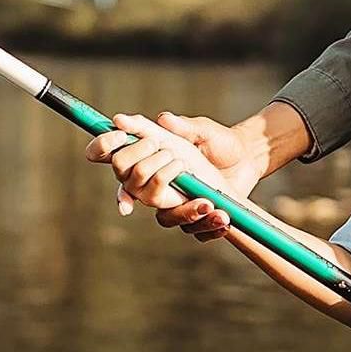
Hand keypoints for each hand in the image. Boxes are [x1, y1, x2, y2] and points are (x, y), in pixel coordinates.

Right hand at [88, 112, 259, 239]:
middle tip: (178, 160)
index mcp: (151, 157)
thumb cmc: (220, 142)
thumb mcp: (203, 131)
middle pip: (133, 189)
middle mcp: (156, 183)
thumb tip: (161, 119)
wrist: (247, 159)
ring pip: (164, 219)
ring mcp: (174, 203)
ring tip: (208, 200)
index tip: (109, 146)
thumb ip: (182, 127)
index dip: (103, 152)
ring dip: (186, 211)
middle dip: (151, 174)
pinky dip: (208, 225)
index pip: (117, 160)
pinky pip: (193, 232)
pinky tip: (222, 217)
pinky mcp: (195, 218)